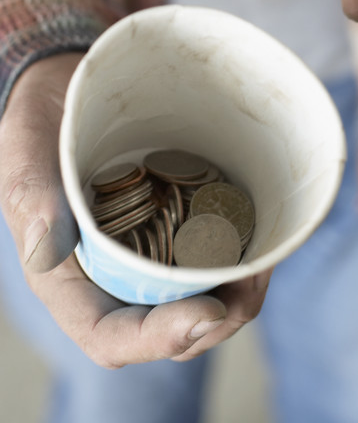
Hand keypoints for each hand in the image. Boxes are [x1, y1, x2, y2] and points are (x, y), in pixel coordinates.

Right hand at [0, 53, 271, 367]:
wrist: (70, 87)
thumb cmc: (40, 120)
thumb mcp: (23, 148)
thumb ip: (32, 192)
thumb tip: (52, 243)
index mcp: (70, 277)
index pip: (110, 336)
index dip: (160, 338)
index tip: (210, 311)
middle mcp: (113, 277)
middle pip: (166, 329)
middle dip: (215, 321)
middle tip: (252, 286)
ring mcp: (150, 254)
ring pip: (197, 300)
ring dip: (236, 296)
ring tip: (265, 264)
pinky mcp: (179, 226)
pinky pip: (213, 258)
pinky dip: (242, 257)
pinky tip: (262, 235)